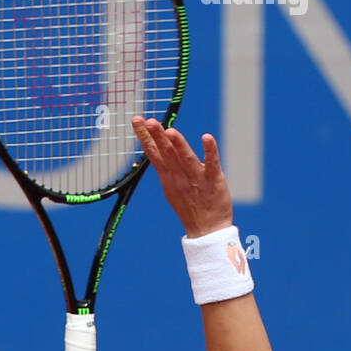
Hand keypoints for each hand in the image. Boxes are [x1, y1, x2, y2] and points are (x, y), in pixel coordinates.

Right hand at [133, 118, 233, 237]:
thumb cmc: (190, 207)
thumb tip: (155, 149)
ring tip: (169, 130)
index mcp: (169, 176)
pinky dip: (210, 151)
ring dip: (178, 144)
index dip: (145, 136)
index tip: (137, 120)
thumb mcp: (172, 187)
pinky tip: (206, 137)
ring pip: (186, 158)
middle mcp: (180, 176)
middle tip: (147, 120)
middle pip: (167, 153)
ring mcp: (197, 179)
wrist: (207, 230)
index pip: (154, 153)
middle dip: (156, 136)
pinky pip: (212, 163)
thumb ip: (166, 167)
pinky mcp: (214, 181)